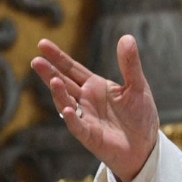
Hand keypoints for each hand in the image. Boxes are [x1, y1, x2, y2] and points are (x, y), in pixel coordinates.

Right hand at [31, 35, 158, 181]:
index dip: (58, 57)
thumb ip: (130, 64)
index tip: (42, 44)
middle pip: (64, 83)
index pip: (73, 69)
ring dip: (59, 93)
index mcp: (96, 86)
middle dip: (50, 72)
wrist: (145, 144)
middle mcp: (86, 100)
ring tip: (53, 80)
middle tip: (36, 60)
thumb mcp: (137, 86)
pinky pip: (78, 126)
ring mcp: (86, 117)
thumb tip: (126, 37)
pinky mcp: (90, 136)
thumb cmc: (140, 114)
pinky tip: (69, 109)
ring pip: (67, 103)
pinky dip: (72, 118)